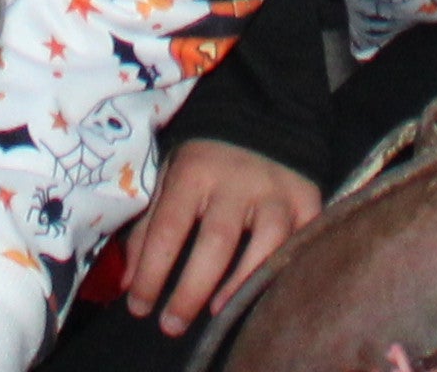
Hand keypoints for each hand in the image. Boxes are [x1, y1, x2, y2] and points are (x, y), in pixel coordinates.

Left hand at [115, 143, 324, 325]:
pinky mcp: (308, 198)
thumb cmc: (205, 156)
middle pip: (216, 243)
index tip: (138, 307)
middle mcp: (237, 181)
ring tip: (218, 312)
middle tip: (172, 326)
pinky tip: (264, 290)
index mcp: (194, 172)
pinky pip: (301, 240)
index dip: (151, 273)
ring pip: (266, 243)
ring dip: (240, 284)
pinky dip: (284, 269)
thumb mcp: (169, 177)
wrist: (262, 110)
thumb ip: (147, 228)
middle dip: (191, 291)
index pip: (168, 229)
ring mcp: (277, 190)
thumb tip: (128, 283)